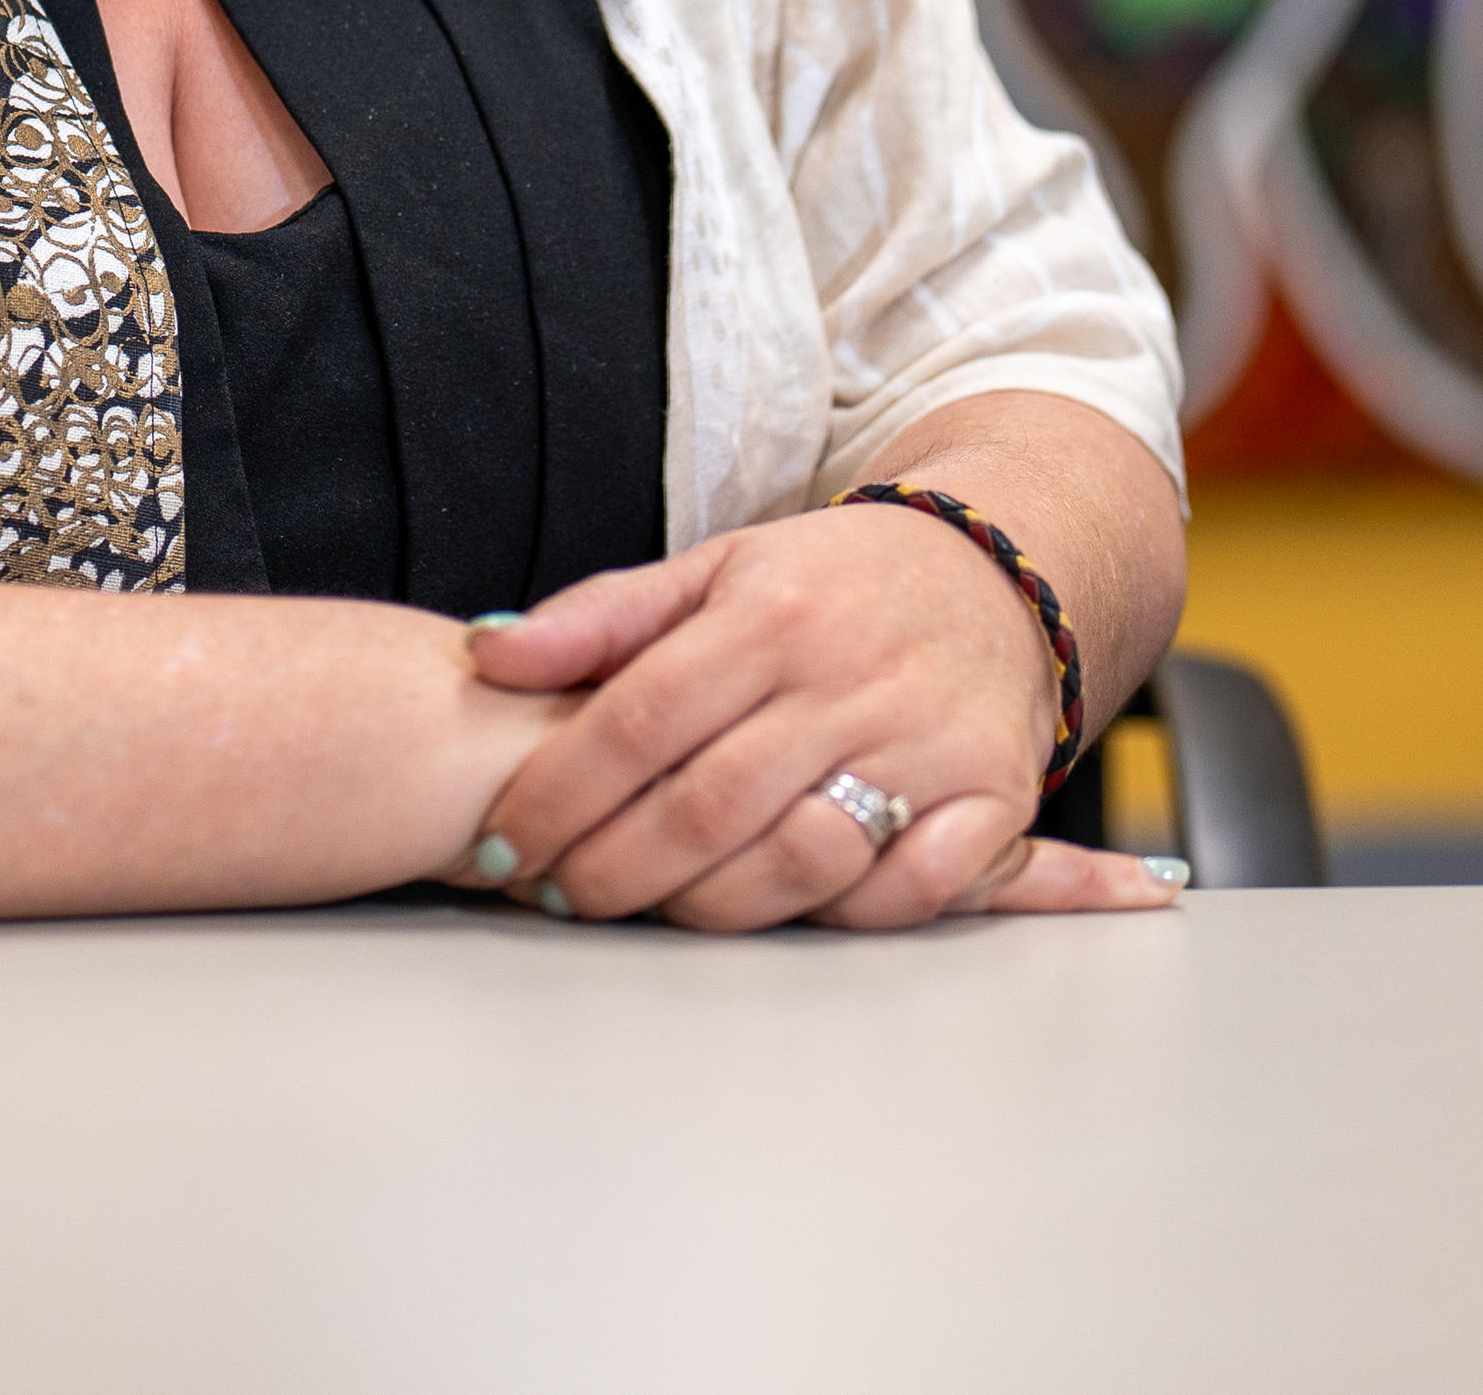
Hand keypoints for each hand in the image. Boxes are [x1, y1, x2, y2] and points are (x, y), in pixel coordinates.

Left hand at [458, 505, 1176, 931]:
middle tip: (555, 898)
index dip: (554, 793)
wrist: (997, 571)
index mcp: (769, 611)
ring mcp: (927, 740)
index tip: (499, 844)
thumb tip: (485, 654)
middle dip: (610, 870)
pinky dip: (838, 914)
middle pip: (706, 805)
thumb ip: (599, 617)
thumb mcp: (713, 569)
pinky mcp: (993, 795)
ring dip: (709, 906)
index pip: (637, 719)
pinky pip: (908, 890)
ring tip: (651, 907)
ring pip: (800, 859)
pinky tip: (780, 908)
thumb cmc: (830, 584)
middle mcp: (849, 675)